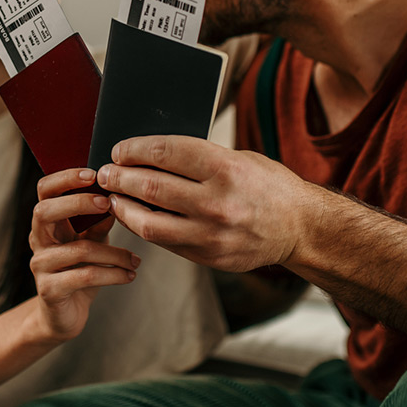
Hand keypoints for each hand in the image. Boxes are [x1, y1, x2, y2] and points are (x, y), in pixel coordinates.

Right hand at [29, 168, 140, 342]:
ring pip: (78, 248)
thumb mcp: (92, 242)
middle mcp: (38, 241)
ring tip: (136, 260)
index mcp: (48, 223)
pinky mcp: (50, 290)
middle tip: (109, 204)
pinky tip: (129, 275)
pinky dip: (113, 274)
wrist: (64, 316)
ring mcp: (40, 266)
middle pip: (44, 211)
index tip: (94, 174)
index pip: (45, 190)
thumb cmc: (80, 272)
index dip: (66, 178)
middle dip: (78, 203)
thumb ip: (99, 221)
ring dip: (115, 252)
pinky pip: (85, 276)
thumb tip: (119, 196)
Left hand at [97, 136, 313, 272]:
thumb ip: (199, 158)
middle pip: (150, 186)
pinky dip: (145, 227)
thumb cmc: (269, 186)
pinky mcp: (209, 256)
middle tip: (106, 172)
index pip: (164, 153)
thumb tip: (150, 154)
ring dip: (123, 207)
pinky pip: (164, 242)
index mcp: (225, 168)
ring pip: (148, 222)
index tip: (120, 149)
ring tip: (113, 197)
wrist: (301, 228)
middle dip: (120, 177)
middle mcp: (217, 202)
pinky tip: (136, 217)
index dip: (134, 149)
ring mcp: (212, 234)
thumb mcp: (240, 158)